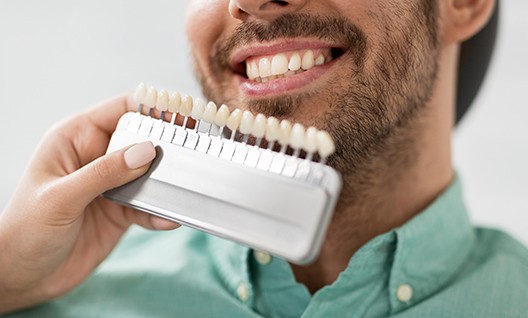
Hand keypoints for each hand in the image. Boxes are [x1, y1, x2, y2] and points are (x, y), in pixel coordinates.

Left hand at [0, 95, 179, 312]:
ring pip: (150, 173)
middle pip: (143, 139)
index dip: (153, 108)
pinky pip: (149, 205)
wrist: (23, 277)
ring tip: (184, 189)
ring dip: (167, 182)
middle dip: (168, 146)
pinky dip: (161, 211)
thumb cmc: (25, 231)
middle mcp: (97, 157)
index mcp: (76, 139)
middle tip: (194, 152)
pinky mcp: (122, 210)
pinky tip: (168, 219)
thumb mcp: (62, 198)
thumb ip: (104, 173)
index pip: (121, 110)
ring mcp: (111, 184)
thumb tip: (146, 151)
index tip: (183, 113)